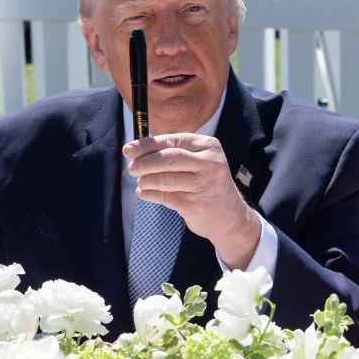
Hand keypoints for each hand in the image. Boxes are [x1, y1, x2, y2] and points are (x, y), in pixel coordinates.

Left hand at [123, 134, 260, 268]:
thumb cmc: (207, 184)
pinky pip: (165, 197)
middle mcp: (210, 163)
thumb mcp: (199, 162)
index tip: (128, 150)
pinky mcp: (196, 205)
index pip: (172, 141)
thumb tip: (135, 150)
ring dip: (146, 181)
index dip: (146, 145)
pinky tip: (144, 193)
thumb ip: (173, 153)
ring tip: (141, 183)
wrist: (231, 217)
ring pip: (165, 178)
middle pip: (168, 158)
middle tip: (132, 169)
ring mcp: (204, 184)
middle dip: (144, 163)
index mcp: (208, 146)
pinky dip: (150, 194)